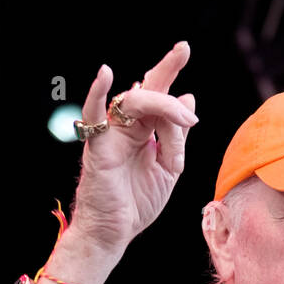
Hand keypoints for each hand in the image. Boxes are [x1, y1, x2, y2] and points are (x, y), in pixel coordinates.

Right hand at [69, 42, 198, 253]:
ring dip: (165, 109)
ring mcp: (111, 134)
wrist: (114, 233)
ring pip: (136, 103)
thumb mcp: (168, 169)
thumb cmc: (136, 204)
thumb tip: (188, 99)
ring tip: (188, 121)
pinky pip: (94, 115)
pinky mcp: (98, 147)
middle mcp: (126, 128)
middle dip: (165, 68)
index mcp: (143, 132)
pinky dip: (97, 93)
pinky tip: (105, 74)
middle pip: (147, 92)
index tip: (183, 50)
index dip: (170, 74)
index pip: (158, 98)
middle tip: (183, 49)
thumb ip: (177, 137)